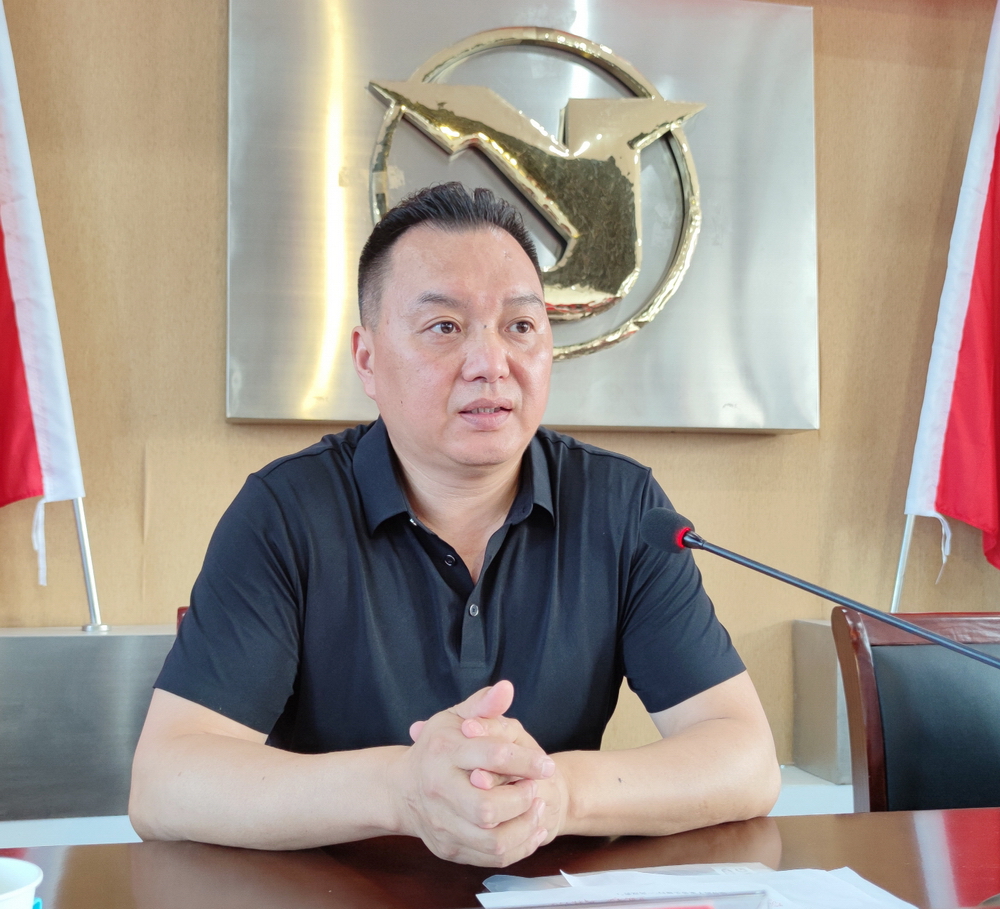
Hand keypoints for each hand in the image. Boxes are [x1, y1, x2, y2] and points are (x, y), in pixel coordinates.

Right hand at [390, 682, 554, 865]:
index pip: (492, 756)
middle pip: (487, 808)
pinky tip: (529, 830)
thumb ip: (482, 705)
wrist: (402, 789)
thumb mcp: (454, 718)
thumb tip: (506, 688)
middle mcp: (439, 790)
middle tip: (536, 790)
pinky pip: (491, 857)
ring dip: (524, 827)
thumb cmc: (436, 748)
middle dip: (522, 801)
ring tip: (537, 810)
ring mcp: (442, 824)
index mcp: (443, 751)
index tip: (545, 765)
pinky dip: (518, 847)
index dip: (526, 761)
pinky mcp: (449, 848)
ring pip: (492, 840)